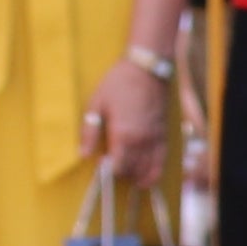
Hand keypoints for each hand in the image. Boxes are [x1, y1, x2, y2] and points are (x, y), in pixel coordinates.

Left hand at [90, 57, 173, 185]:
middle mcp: (142, 141)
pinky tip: (147, 175)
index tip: (101, 164)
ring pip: (149, 169)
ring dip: (138, 176)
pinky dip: (155, 171)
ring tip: (128, 174)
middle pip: (133, 171)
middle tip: (112, 166)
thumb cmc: (118, 84)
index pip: (118, 167)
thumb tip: (82, 155)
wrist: (147, 68)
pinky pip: (162, 161)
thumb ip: (89, 132)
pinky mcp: (164, 134)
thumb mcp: (96, 104)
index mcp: (123, 135)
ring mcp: (155, 139)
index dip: (108, 171)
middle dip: (122, 174)